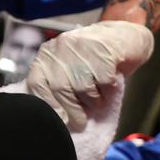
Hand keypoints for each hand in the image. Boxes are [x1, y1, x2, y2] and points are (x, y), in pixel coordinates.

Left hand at [24, 21, 153, 130]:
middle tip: (80, 121)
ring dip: (92, 102)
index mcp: (48, 54)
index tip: (59, 119)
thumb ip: (55, 87)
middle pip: (61, 88)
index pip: (37, 83)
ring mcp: (83, 48)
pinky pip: (104, 83)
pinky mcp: (105, 51)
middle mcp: (62, 47)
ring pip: (83, 88)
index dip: (47, 105)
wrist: (121, 38)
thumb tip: (53, 118)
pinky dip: (107, 92)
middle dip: (72, 110)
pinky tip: (109, 87)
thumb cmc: (91, 60)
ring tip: (97, 100)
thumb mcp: (67, 69)